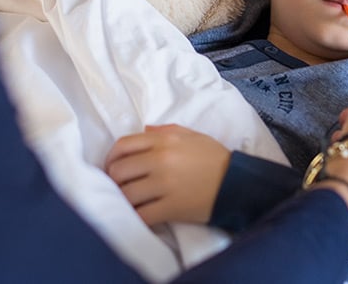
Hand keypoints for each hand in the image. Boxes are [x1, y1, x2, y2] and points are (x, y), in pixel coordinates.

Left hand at [105, 124, 230, 225]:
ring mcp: (165, 184)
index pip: (123, 145)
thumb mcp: (191, 135)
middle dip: (113, 180)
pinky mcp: (172, 207)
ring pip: (127, 194)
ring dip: (122, 199)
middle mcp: (161, 159)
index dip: (111, 157)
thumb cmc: (213, 157)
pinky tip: (137, 215)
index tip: (111, 166)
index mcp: (164, 140)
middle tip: (117, 186)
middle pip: (119, 170)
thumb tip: (144, 130)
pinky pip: (142, 215)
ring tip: (126, 201)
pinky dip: (135, 217)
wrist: (237, 182)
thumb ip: (164, 130)